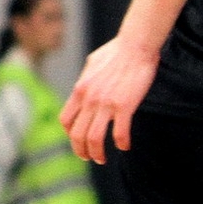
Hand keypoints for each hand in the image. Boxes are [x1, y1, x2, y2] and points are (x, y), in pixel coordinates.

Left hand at [60, 34, 159, 162]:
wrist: (136, 44)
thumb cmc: (117, 51)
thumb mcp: (92, 64)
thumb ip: (86, 79)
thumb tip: (84, 87)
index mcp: (80, 90)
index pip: (66, 121)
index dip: (70, 135)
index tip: (79, 141)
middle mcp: (89, 99)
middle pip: (77, 135)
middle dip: (81, 151)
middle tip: (89, 157)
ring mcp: (106, 104)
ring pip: (95, 139)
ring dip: (97, 154)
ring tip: (102, 159)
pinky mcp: (124, 106)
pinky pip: (119, 133)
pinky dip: (121, 144)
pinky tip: (125, 146)